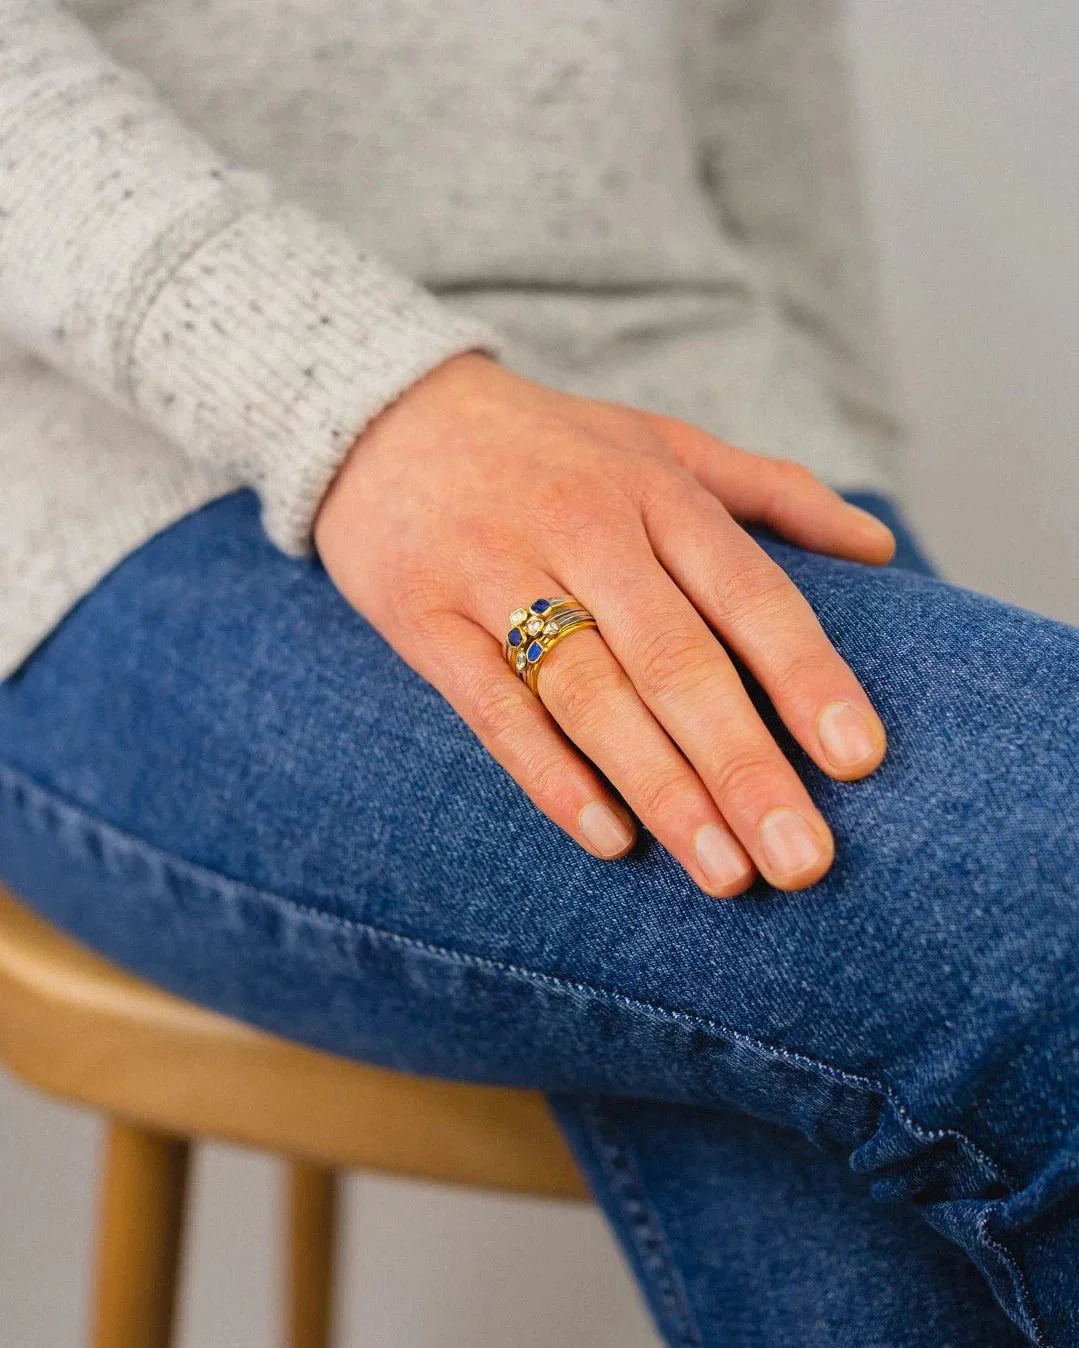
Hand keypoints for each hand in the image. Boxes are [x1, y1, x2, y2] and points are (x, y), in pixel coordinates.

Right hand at [314, 353, 895, 894]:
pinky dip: (550, 775)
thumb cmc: (548, 443)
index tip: (859, 761)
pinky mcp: (426, 621)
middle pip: (676, 660)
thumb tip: (883, 547)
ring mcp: (498, 574)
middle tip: (802, 862)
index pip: (748, 593)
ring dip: (661, 789)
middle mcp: (584, 530)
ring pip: (590, 694)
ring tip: (724, 873)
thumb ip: (772, 490)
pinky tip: (608, 839)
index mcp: (655, 491)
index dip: (806, 677)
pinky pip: (494, 709)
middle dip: (745, 766)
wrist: (382, 412)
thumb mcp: (661, 441)